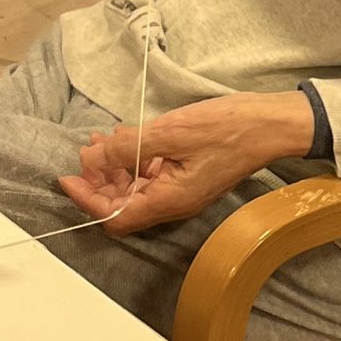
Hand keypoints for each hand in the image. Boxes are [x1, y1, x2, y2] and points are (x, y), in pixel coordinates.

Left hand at [57, 93, 314, 234]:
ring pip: (136, 190)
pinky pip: (153, 178)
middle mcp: (174, 203)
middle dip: (98, 182)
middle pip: (123, 206)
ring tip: (100, 140)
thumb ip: (127, 148)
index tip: (67, 176)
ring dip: (114, 169)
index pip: (115, 216)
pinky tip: (126, 138)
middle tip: (84, 153)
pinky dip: (134, 161)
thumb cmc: (229, 128)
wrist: (273, 124)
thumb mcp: (171, 132)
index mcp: (170, 200)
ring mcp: (184, 191)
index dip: (87, 199)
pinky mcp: (190, 177)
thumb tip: (91, 159)